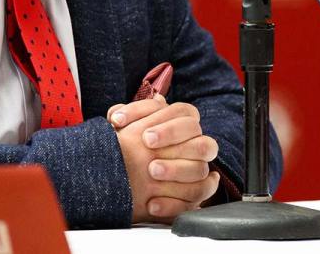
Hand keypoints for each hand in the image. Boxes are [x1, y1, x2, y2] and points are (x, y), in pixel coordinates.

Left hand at [110, 95, 220, 222]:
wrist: (121, 179)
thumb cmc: (128, 147)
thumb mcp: (124, 130)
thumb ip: (123, 119)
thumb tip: (118, 114)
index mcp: (182, 122)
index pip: (186, 114)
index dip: (168, 125)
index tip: (144, 135)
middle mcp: (195, 144)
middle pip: (198, 138)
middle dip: (174, 141)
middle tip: (147, 145)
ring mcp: (198, 170)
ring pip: (201, 168)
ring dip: (176, 169)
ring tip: (150, 171)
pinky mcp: (193, 196)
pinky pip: (193, 199)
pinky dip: (173, 203)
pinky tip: (152, 204)